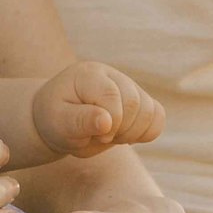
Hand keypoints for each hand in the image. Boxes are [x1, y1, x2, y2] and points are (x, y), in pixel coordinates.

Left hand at [32, 61, 166, 158]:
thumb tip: (106, 122)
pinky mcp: (139, 100)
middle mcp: (112, 75)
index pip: (112, 96)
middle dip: (120, 130)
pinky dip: (146, 132)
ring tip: (110, 137)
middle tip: (100, 138)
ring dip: (133, 133)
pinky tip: (124, 136)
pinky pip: (158, 116)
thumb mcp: (58, 123)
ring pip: (151, 111)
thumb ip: (80, 122)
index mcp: (89, 75)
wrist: (58, 119)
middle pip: (135, 104)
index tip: (95, 136)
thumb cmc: (55, 120)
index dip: (109, 123)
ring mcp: (128, 86)